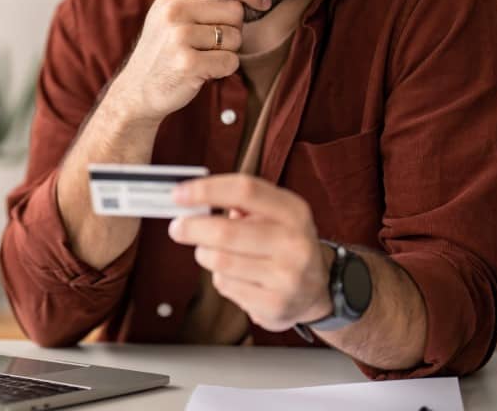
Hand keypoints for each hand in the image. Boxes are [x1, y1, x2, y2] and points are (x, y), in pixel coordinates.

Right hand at [105, 0, 270, 125]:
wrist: (137, 91)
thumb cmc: (163, 50)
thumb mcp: (169, 13)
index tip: (263, 2)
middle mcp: (173, 11)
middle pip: (235, 10)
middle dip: (233, 29)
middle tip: (212, 42)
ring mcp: (178, 37)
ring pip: (235, 37)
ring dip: (227, 51)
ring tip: (203, 57)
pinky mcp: (187, 63)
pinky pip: (230, 61)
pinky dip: (223, 69)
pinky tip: (203, 71)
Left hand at [167, 174, 332, 331]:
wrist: (318, 289)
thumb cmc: (284, 243)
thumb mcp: (275, 214)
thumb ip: (240, 202)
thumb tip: (191, 198)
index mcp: (293, 211)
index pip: (245, 190)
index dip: (207, 190)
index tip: (179, 194)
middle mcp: (294, 242)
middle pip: (226, 232)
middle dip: (192, 228)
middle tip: (177, 228)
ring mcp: (287, 277)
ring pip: (220, 262)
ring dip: (205, 255)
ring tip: (210, 252)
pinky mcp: (275, 305)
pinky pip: (226, 286)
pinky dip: (219, 279)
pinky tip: (234, 276)